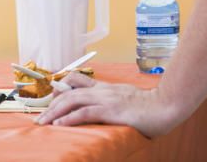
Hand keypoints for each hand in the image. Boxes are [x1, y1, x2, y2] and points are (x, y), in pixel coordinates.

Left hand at [36, 73, 181, 137]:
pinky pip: (85, 113)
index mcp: (107, 88)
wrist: (166, 105)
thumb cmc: (151, 107)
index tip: (50, 99)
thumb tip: (107, 111)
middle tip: (40, 117)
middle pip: (69, 92)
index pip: (78, 82)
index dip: (61, 88)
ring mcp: (106, 99)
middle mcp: (103, 91)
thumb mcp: (128, 100)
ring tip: (43, 122)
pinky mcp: (111, 110)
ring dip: (55, 111)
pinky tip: (60, 125)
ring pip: (72, 100)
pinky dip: (69, 118)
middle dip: (52, 104)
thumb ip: (114, 103)